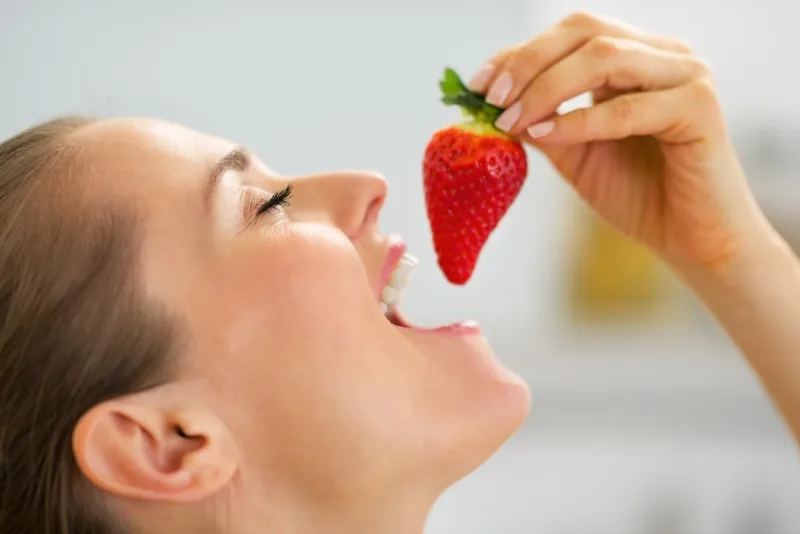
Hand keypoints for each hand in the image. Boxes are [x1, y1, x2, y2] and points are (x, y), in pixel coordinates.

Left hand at [469, 12, 766, 274]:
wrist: (692, 240)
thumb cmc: (637, 195)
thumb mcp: (574, 153)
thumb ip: (540, 122)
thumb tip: (489, 105)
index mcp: (636, 57)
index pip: (570, 34)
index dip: (519, 53)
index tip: (477, 84)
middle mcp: (663, 55)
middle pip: (585, 32)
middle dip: (528, 62)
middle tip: (491, 98)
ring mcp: (686, 76)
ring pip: (604, 58)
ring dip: (546, 89)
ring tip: (510, 121)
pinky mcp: (700, 108)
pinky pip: (627, 107)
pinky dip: (578, 120)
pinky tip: (543, 135)